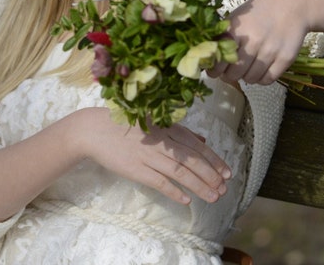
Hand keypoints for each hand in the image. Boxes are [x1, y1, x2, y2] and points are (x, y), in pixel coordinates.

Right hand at [75, 107, 231, 205]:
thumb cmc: (127, 125)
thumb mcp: (156, 123)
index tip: (227, 172)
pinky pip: (159, 181)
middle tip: (224, 188)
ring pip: (180, 172)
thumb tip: (203, 140)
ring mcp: (149, 155)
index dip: (214, 160)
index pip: (197, 146)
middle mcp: (161, 141)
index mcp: (167, 128)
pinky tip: (186, 200)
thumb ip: (180, 132)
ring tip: (213, 196)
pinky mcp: (136, 169)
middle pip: (192, 159)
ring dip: (199, 185)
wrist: (96, 129)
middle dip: (211, 174)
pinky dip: (174, 191)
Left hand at [210, 0, 309, 84]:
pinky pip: (268, 80)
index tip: (213, 71)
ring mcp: (270, 51)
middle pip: (234, 74)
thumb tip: (207, 54)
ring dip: (246, 77)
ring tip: (248, 67)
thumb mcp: (238, 17)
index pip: (219, 60)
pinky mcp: (285, 58)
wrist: (293, 5)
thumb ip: (223, 35)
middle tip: (231, 71)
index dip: (214, 70)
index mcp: (237, 30)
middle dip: (229, 75)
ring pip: (251, 79)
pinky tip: (261, 69)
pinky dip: (262, 79)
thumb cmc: (261, 10)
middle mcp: (253, 41)